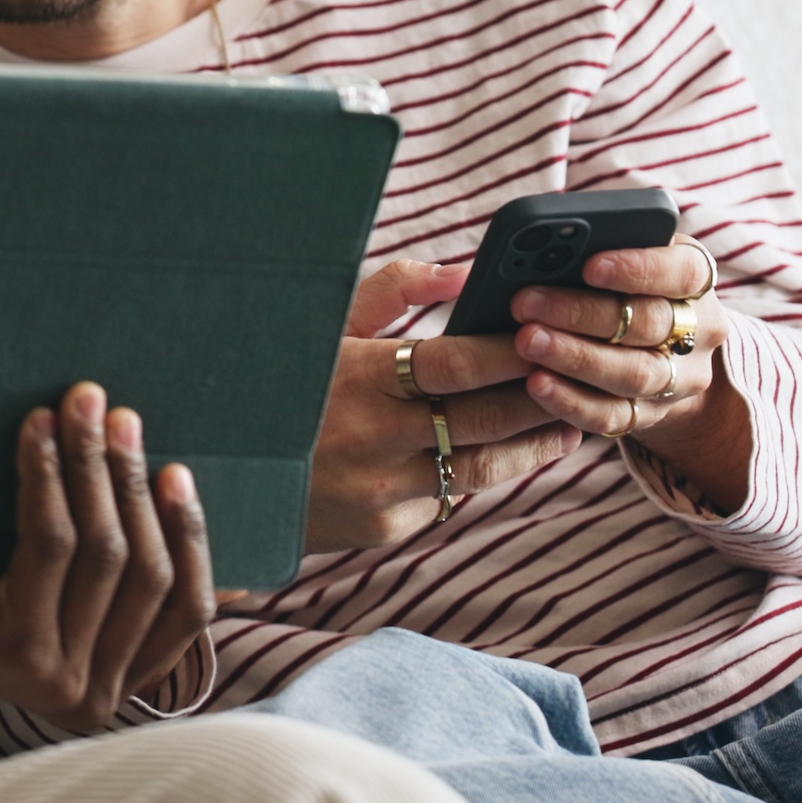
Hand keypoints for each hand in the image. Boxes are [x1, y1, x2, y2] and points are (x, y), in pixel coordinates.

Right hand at [0, 383, 212, 732]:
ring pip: (153, 579)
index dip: (51, 472)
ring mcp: (105, 687)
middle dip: (102, 468)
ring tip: (127, 430)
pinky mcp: (134, 679)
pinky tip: (176, 485)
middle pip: (109, 558)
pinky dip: (188, 546)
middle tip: (90, 401)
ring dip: (144, 495)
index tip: (42, 416)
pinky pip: (183, 611)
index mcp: (8, 653)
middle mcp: (65, 684)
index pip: (48, 545)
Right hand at [305, 260, 581, 550]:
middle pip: (486, 418)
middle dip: (540, 396)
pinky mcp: (386, 528)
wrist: (226, 480)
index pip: (455, 365)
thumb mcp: (323, 328)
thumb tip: (465, 274)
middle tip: (575, 376)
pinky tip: (509, 451)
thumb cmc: (282, 387)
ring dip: (534, 444)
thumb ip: (394, 290)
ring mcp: (381, 491)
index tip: (541, 333)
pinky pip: (451, 495)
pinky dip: (483, 471)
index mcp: (356, 379)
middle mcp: (372, 439)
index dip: (507, 352)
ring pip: (484, 468)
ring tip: (567, 422)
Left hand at [513, 239, 751, 508]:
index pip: (682, 270)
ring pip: (632, 373)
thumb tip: (528, 246)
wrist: (667, 353)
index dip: (638, 268)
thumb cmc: (625, 286)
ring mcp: (681, 379)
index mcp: (696, 278)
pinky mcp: (652, 416)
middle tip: (524, 302)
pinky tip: (535, 385)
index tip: (589, 264)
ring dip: (574, 358)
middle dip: (582, 313)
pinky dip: (572, 401)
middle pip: (647, 323)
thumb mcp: (624, 255)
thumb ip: (590, 247)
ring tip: (525, 342)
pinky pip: (614, 415)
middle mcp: (698, 330)